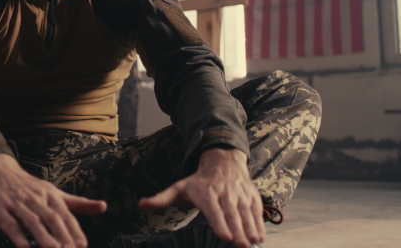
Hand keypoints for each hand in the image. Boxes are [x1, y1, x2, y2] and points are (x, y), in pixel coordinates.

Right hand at [0, 153, 106, 247]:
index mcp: (51, 196)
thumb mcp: (54, 192)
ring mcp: (17, 204)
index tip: (82, 245)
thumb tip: (103, 207)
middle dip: (62, 236)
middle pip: (51, 218)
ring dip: (43, 237)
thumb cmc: (29, 187)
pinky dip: (18, 236)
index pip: (65, 215)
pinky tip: (24, 247)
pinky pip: (10, 224)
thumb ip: (78, 203)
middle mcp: (36, 199)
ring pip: (33, 221)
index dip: (74, 230)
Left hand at [138, 148, 264, 247]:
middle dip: (237, 230)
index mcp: (206, 192)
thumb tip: (141, 205)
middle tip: (240, 246)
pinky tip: (259, 236)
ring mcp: (239, 194)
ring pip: (245, 212)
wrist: (223, 162)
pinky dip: (258, 222)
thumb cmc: (198, 181)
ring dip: (250, 228)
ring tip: (252, 243)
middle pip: (231, 213)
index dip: (219, 222)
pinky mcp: (251, 195)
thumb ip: (162, 199)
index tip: (224, 237)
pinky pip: (256, 209)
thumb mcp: (179, 187)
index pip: (213, 209)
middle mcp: (224, 193)